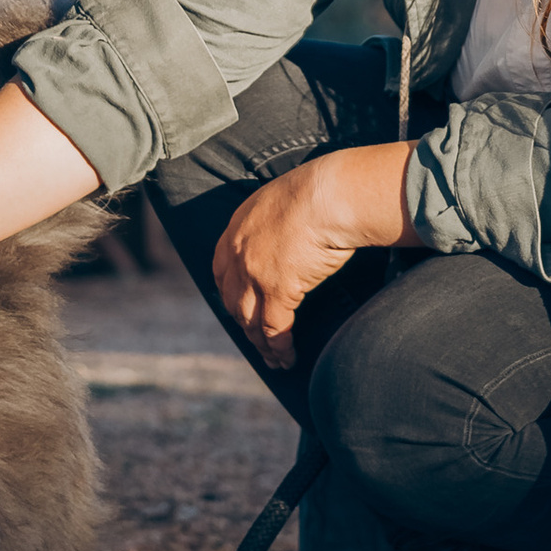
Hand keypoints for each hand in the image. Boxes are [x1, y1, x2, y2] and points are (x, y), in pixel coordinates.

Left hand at [214, 144, 411, 369]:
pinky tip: (287, 358)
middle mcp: (239, 253)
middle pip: (232, 299)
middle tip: (255, 339)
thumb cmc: (318, 192)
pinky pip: (275, 329)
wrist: (329, 194)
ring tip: (272, 359)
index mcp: (237, 227)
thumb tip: (286, 239)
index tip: (236, 308)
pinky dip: (279, 347)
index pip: (221, 271)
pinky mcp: (278, 291)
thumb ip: (272, 224)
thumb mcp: (281, 201)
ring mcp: (255, 274)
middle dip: (243, 323)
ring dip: (260, 343)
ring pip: (250, 320)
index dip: (228, 294)